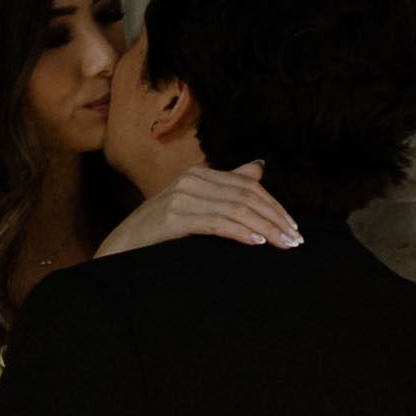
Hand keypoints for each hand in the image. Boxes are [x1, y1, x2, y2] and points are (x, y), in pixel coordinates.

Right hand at [101, 158, 299, 254]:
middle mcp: (191, 179)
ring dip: (265, 228)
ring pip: (235, 209)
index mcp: (200, 175)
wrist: (120, 249)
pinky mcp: (172, 217)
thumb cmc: (159, 233)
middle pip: (246, 195)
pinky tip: (256, 242)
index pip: (249, 186)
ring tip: (284, 244)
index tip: (294, 228)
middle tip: (296, 240)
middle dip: (276, 218)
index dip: (275, 206)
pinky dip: (240, 232)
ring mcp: (180, 197)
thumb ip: (227, 186)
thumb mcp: (196, 206)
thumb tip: (259, 167)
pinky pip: (215, 222)